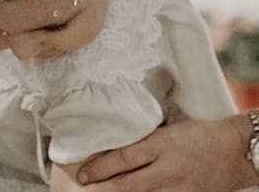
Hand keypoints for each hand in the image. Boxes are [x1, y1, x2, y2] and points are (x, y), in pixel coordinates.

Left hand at [77, 116, 256, 191]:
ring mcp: (179, 188)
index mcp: (161, 144)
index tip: (83, 173)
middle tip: (84, 189)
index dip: (101, 167)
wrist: (234, 150)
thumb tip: (115, 151)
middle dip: (104, 188)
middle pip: (129, 184)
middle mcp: (168, 168)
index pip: (124, 158)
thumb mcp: (166, 131)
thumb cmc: (198, 134)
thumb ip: (143, 143)